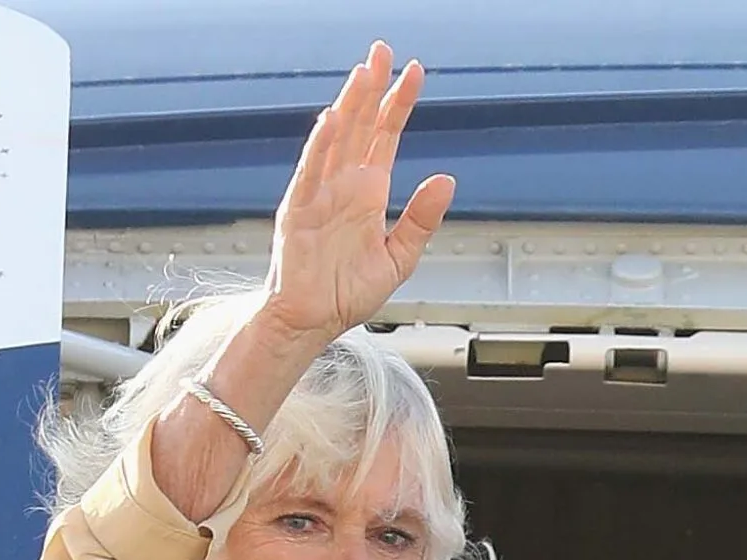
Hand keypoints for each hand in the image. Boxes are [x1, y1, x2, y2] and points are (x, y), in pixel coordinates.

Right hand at [264, 43, 453, 343]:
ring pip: (337, 138)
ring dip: (350, 104)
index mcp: (368, 190)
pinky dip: (321, 146)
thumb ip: (421, 219)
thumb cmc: (347, 292)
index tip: (415, 72)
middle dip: (372, 88)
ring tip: (363, 72)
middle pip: (361, 125)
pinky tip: (333, 119)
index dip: (399, 104)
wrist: (313, 322)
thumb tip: (447, 180)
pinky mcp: (300, 210)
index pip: (385, 135)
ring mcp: (320, 192)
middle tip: (383, 50)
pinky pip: (311, 172)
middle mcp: (344, 183)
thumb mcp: (399, 258)